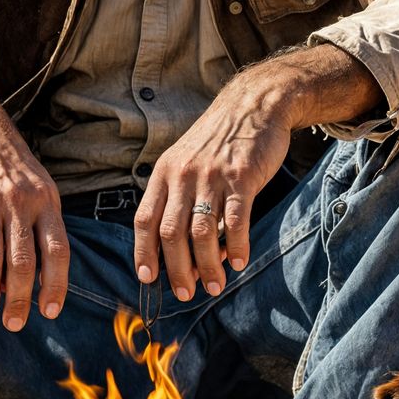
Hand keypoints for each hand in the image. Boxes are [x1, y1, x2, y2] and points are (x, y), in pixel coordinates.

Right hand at [0, 66, 68, 331]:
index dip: (55, 285)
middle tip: (13, 322)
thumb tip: (35, 278)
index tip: (49, 312)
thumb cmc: (8, 164)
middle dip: (19, 301)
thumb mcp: (37, 185)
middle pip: (22, 264)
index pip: (57, 251)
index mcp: (46, 200)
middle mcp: (19, 202)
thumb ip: (40, 225)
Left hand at [134, 81, 291, 301]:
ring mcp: (211, 177)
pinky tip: (239, 262)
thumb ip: (179, 197)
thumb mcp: (186, 161)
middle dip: (177, 270)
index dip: (144, 253)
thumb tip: (182, 247)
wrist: (254, 105)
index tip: (148, 278)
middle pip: (171, 233)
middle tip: (186, 293)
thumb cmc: (219, 140)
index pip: (144, 220)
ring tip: (215, 286)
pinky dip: (237, 246)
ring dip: (207, 265)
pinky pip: (236, 220)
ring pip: (202, 232)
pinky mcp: (241, 177)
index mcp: (164, 174)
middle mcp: (183, 176)